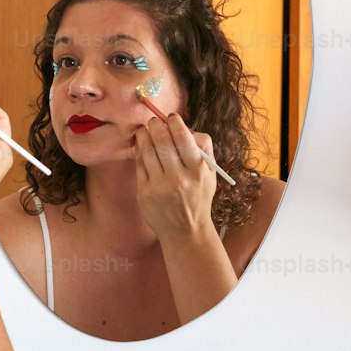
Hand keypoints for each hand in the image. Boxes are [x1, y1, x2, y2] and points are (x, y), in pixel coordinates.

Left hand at [133, 113, 217, 243]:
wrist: (186, 232)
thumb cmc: (199, 199)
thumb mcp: (210, 175)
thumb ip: (204, 149)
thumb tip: (187, 128)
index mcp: (197, 171)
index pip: (182, 137)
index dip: (174, 122)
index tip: (171, 118)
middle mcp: (178, 178)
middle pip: (162, 141)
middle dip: (156, 125)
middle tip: (154, 121)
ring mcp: (159, 187)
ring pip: (147, 151)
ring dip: (144, 135)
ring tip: (145, 130)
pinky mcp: (144, 193)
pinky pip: (139, 165)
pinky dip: (139, 152)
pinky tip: (141, 146)